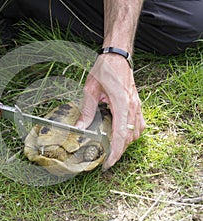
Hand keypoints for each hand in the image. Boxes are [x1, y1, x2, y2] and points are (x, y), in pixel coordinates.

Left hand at [76, 54, 144, 169]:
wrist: (117, 56)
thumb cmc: (104, 69)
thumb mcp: (90, 89)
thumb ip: (87, 110)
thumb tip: (81, 129)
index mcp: (121, 103)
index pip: (120, 134)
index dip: (115, 152)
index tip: (108, 163)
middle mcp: (132, 106)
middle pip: (129, 137)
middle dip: (119, 151)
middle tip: (106, 158)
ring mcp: (137, 106)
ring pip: (136, 133)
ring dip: (125, 143)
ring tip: (112, 149)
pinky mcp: (137, 105)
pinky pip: (139, 125)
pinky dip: (131, 134)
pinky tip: (121, 135)